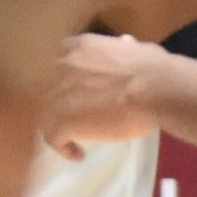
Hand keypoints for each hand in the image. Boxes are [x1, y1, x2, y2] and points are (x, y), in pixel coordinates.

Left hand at [43, 32, 163, 160]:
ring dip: (55, 123)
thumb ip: (123, 48)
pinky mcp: (62, 121)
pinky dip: (63, 147)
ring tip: (69, 135)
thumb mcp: (135, 49)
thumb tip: (125, 43)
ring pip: (43, 112)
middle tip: (71, 113)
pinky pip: (53, 138)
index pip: (57, 60)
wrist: (153, 89)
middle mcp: (59, 67)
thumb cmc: (152, 68)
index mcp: (76, 48)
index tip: (75, 88)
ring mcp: (56, 95)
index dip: (64, 76)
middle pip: (43, 85)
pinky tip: (77, 154)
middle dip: (54, 99)